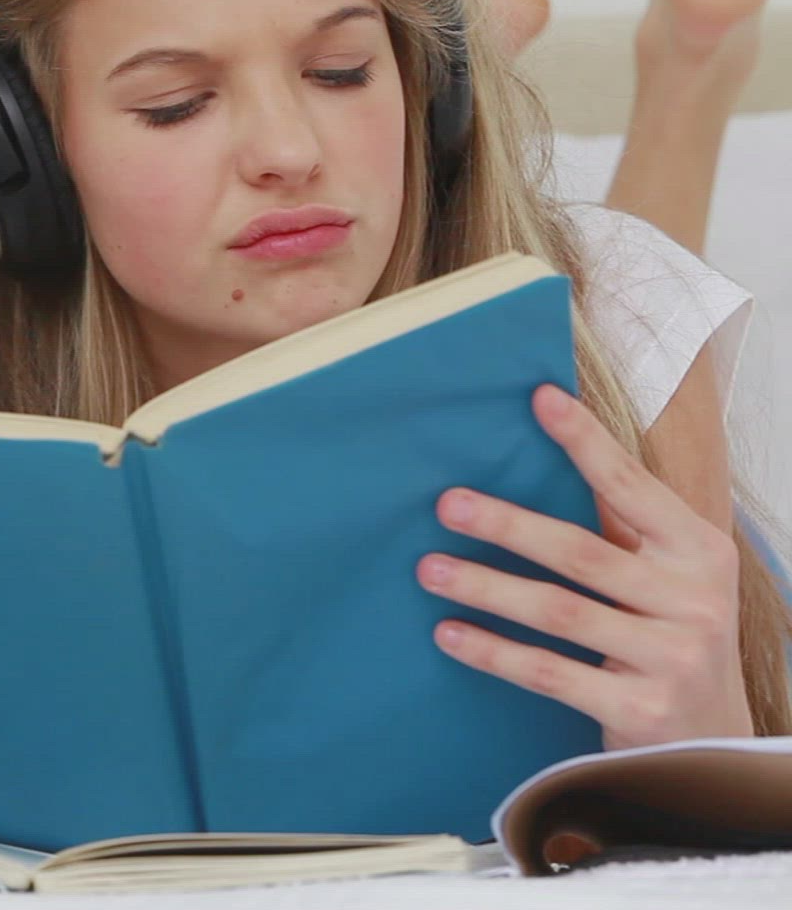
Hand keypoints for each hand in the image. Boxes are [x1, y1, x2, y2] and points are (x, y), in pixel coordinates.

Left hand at [415, 383, 752, 749]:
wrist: (711, 742)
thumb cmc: (673, 638)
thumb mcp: (669, 578)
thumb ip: (623, 530)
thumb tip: (550, 450)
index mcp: (699, 553)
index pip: (632, 488)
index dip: (586, 443)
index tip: (539, 399)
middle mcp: (694, 601)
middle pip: (583, 553)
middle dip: (509, 525)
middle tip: (447, 504)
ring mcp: (671, 658)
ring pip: (560, 613)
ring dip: (486, 587)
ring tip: (430, 569)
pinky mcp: (640, 710)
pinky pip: (550, 674)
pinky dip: (494, 652)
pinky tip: (449, 632)